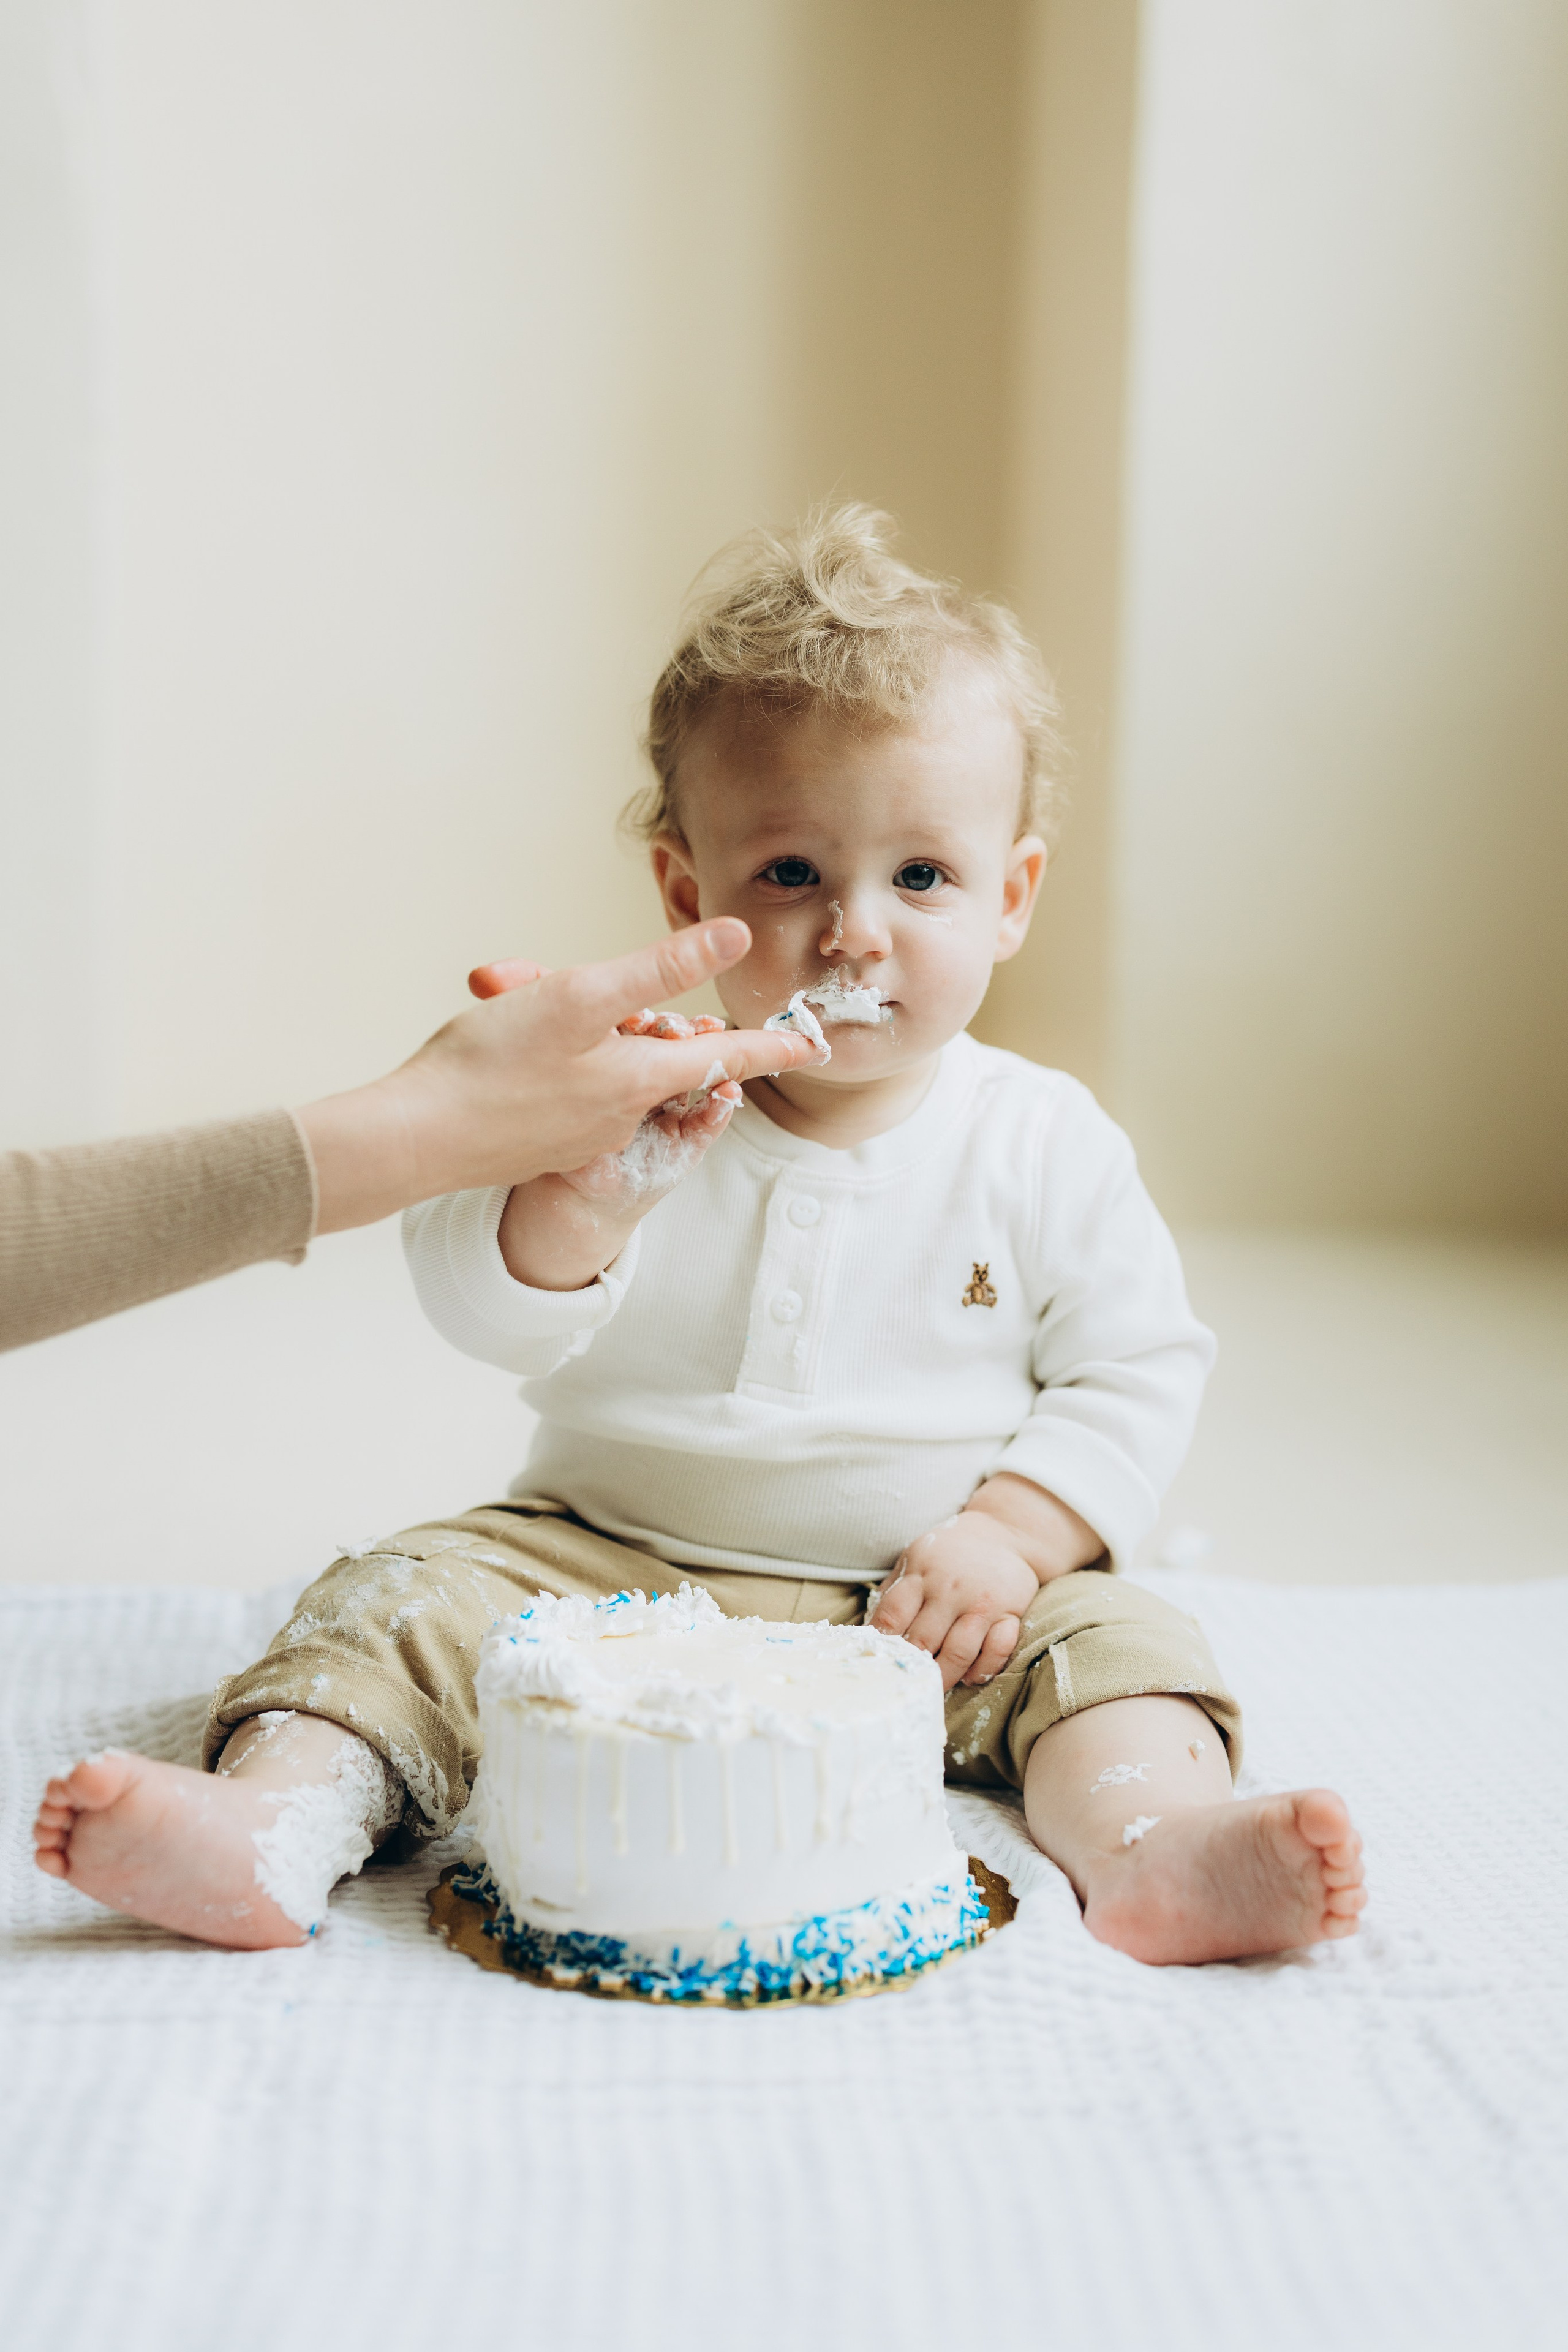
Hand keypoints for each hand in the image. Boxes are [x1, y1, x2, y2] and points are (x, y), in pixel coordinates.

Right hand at [296, 920, 814, 1234]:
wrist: (411, 1138)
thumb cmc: (490, 1064)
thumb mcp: (581, 998)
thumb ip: (659, 967)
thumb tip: (733, 937)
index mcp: (639, 1078)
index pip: (727, 1057)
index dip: (773, 1045)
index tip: (814, 1042)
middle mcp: (619, 1114)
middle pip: (650, 1051)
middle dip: (623, 1009)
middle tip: (556, 980)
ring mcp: (578, 1133)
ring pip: (599, 1064)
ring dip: (568, 1023)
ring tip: (509, 994)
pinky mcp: (539, 1142)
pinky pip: (562, 1087)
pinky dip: (539, 1053)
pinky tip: (497, 1039)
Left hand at [869, 1513, 1040, 1691]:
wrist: (1004, 1532)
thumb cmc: (951, 1550)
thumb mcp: (915, 1557)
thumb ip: (895, 1589)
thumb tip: (869, 1628)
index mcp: (921, 1574)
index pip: (892, 1615)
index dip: (881, 1642)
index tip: (876, 1661)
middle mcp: (950, 1590)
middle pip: (923, 1641)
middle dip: (912, 1667)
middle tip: (903, 1684)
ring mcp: (981, 1603)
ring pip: (959, 1653)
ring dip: (945, 1676)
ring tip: (934, 1688)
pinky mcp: (1010, 1613)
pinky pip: (997, 1650)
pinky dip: (983, 1669)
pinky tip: (970, 1676)